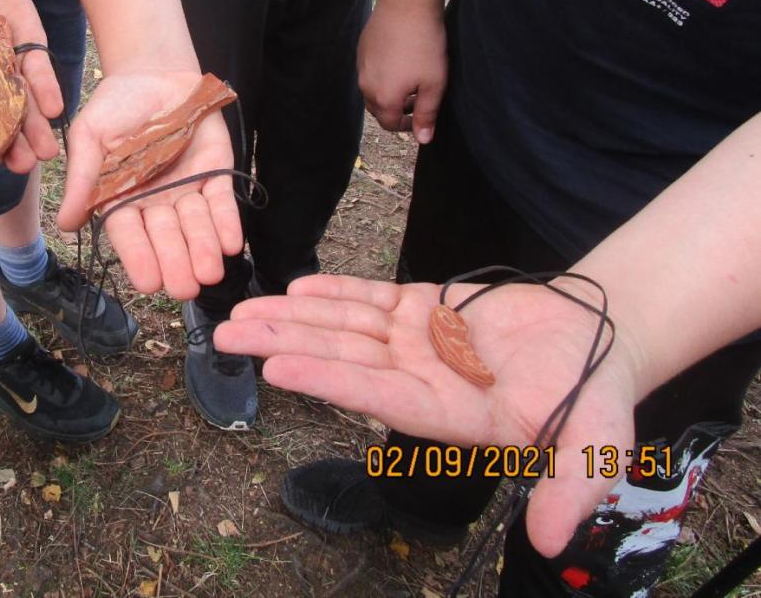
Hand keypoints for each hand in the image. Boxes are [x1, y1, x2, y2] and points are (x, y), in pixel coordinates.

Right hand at [58, 71, 243, 297]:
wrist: (153, 72)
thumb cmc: (115, 105)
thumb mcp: (90, 136)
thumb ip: (82, 177)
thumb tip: (66, 225)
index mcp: (121, 198)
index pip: (128, 234)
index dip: (139, 257)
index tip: (148, 282)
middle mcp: (155, 201)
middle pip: (166, 238)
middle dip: (176, 262)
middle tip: (184, 288)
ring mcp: (187, 189)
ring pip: (196, 226)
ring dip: (204, 249)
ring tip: (211, 272)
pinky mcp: (216, 173)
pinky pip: (222, 202)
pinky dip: (227, 222)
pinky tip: (232, 243)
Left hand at [214, 274, 640, 556]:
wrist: (600, 341)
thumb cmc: (597, 394)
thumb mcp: (597, 442)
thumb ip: (574, 487)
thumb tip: (549, 542)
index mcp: (448, 414)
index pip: (376, 395)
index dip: (327, 381)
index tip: (277, 369)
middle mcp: (421, 378)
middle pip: (341, 358)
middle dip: (284, 345)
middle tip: (228, 336)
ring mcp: (419, 342)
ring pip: (345, 326)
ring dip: (294, 316)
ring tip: (244, 312)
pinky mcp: (426, 309)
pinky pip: (372, 298)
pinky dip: (336, 291)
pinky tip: (298, 287)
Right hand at [357, 0, 445, 142]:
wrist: (406, 6)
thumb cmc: (424, 46)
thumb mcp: (434, 84)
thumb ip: (426, 115)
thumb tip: (423, 140)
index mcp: (384, 99)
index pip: (390, 124)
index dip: (407, 126)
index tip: (420, 118)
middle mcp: (366, 86)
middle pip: (378, 109)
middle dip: (396, 110)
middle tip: (416, 100)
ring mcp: (361, 67)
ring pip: (372, 91)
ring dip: (388, 93)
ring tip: (409, 80)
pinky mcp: (361, 50)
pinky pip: (369, 72)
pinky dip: (382, 75)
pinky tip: (399, 60)